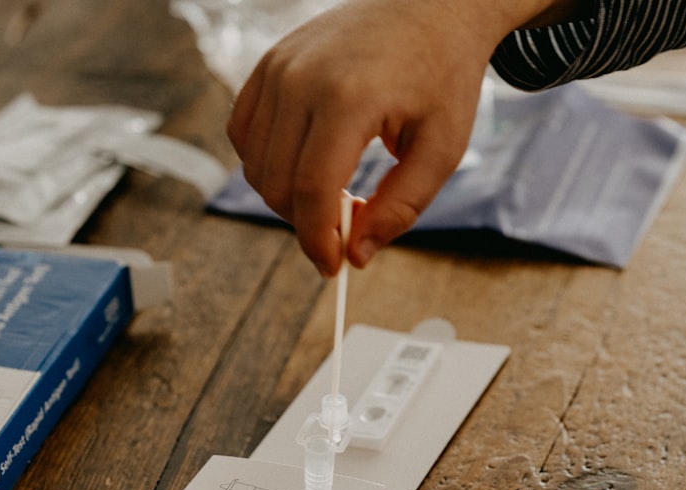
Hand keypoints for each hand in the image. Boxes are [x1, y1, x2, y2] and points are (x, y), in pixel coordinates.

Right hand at [227, 0, 549, 274]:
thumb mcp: (442, 149)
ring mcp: (278, 68)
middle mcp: (301, 79)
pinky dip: (266, 162)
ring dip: (287, 194)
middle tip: (347, 219)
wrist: (430, 5)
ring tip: (334, 185)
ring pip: (254, 165)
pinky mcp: (267, 65)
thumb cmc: (441, 74)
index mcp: (349, 97)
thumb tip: (356, 255)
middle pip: (276, 184)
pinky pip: (244, 134)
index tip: (333, 266)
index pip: (311, 191)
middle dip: (306, 221)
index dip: (317, 240)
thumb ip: (400, 208)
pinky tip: (305, 160)